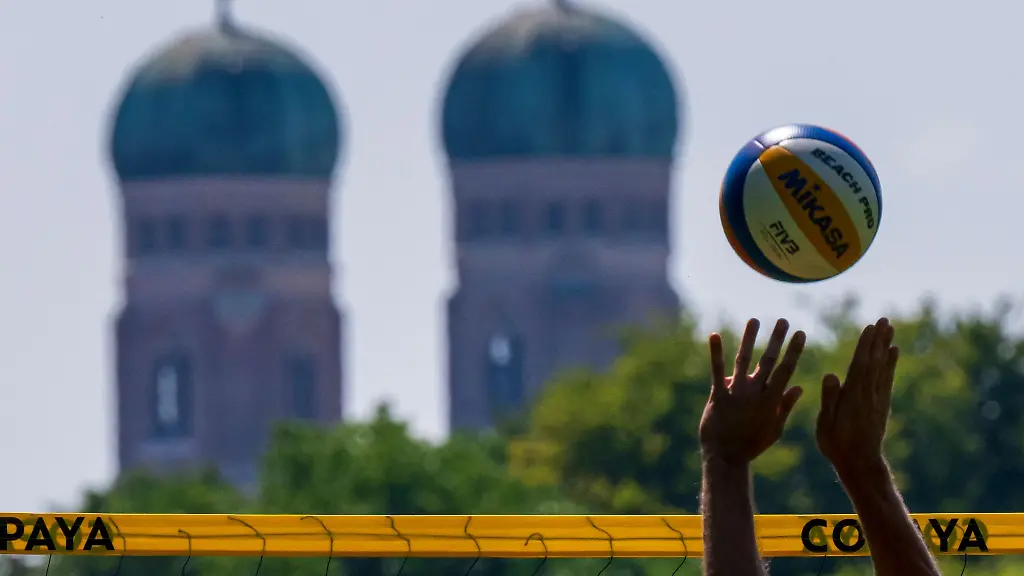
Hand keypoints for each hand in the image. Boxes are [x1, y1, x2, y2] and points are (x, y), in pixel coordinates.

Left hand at [699, 318, 805, 465]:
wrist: (726, 457)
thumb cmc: (751, 444)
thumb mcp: (774, 428)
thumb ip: (785, 406)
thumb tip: (798, 387)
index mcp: (771, 401)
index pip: (786, 370)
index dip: (794, 351)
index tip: (801, 333)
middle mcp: (755, 393)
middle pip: (767, 361)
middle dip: (776, 339)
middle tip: (783, 320)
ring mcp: (736, 393)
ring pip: (744, 360)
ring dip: (749, 339)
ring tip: (754, 320)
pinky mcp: (718, 395)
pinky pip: (717, 371)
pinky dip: (716, 353)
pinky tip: (714, 335)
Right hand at [816, 317, 898, 470]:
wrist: (860, 464)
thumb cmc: (837, 445)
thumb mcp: (826, 425)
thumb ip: (830, 400)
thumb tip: (831, 375)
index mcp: (853, 397)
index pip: (861, 365)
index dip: (865, 346)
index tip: (870, 327)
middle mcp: (869, 395)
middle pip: (875, 362)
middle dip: (878, 340)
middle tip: (884, 319)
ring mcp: (878, 400)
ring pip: (883, 367)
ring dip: (886, 346)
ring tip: (890, 328)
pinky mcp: (882, 405)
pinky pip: (887, 379)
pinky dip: (891, 363)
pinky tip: (893, 352)